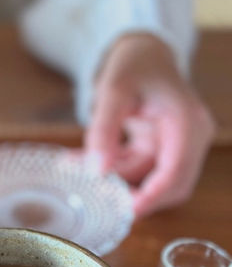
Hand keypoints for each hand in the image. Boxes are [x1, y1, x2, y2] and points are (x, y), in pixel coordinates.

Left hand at [84, 33, 214, 217]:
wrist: (144, 53)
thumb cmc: (134, 65)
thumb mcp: (113, 90)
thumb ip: (103, 130)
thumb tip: (97, 171)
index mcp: (186, 121)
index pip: (176, 172)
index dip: (152, 197)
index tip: (125, 212)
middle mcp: (191, 137)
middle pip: (170, 186)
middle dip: (134, 197)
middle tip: (96, 199)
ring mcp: (179, 146)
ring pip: (150, 182)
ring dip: (116, 183)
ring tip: (75, 168)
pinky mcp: (163, 150)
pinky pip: (140, 172)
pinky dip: (114, 173)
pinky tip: (82, 163)